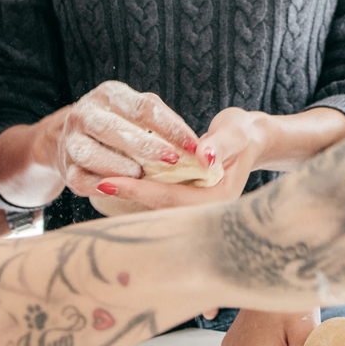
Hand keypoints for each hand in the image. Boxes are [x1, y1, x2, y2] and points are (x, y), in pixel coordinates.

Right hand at [53, 82, 197, 214]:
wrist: (69, 136)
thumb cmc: (119, 123)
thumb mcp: (137, 111)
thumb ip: (163, 122)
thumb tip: (196, 145)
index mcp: (109, 95)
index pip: (142, 107)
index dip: (170, 127)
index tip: (193, 145)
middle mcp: (85, 113)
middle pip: (112, 129)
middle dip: (145, 146)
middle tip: (172, 160)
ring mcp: (71, 140)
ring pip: (90, 154)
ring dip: (119, 167)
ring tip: (143, 176)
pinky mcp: (66, 167)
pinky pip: (79, 180)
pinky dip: (99, 186)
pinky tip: (119, 189)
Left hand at [90, 107, 268, 212]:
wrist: (249, 140)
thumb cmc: (243, 134)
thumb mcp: (235, 134)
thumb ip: (219, 145)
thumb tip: (203, 156)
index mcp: (219, 200)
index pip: (171, 198)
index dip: (139, 189)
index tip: (108, 181)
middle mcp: (206, 211)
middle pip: (159, 208)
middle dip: (128, 196)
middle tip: (95, 184)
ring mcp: (196, 208)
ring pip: (156, 206)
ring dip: (130, 194)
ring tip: (98, 182)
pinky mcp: (186, 200)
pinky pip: (158, 199)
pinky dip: (138, 190)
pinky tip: (116, 180)